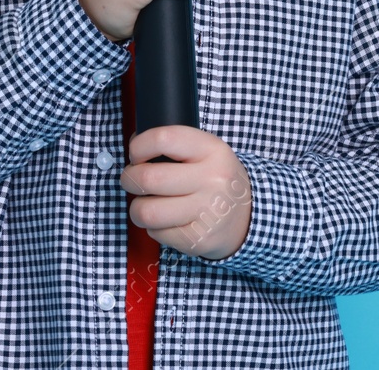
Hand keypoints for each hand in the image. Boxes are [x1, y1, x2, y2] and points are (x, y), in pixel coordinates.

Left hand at [120, 125, 251, 259]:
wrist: (249, 217)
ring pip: (147, 212)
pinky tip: (166, 221)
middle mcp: (213, 180)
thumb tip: (134, 145)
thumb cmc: (216, 180)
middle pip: (149, 178)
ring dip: (137, 209)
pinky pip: (157, 234)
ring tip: (143, 204)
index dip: (139, 146)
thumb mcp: (207, 151)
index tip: (135, 153)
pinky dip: (154, 228)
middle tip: (131, 180)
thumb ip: (175, 145)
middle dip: (129, 179)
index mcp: (213, 150)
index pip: (164, 139)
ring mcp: (207, 212)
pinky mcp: (199, 239)